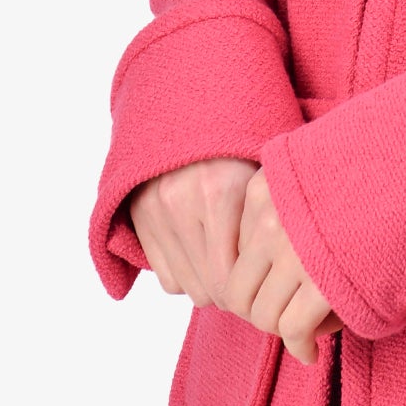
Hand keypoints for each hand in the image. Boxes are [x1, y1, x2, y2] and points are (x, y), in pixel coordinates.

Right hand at [129, 156, 258, 306]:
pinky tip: (202, 257)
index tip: (260, 282)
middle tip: (246, 278)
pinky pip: (165, 277)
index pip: (228, 276)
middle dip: (229, 290)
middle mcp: (182, 203)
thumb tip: (266, 282)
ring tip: (224, 266)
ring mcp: (155, 212)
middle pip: (207, 288)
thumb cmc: (240, 153)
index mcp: (220, 193)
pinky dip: (185, 275)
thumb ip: (262, 226)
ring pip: (184, 286)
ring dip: (206, 284)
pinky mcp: (139, 218)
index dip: (247, 287)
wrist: (193, 116)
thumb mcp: (260, 180)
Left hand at [221, 167, 342, 364]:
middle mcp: (271, 218)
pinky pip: (292, 330)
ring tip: (309, 327)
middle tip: (288, 316)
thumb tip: (262, 262)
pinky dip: (300, 347)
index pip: (234, 254)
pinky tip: (310, 351)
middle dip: (261, 311)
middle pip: (239, 291)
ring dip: (283, 329)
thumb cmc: (373, 180)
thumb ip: (284, 205)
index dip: (257, 279)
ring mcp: (293, 251)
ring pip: (262, 314)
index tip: (281, 286)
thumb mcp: (313, 174)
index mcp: (265, 188)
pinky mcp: (321, 282)